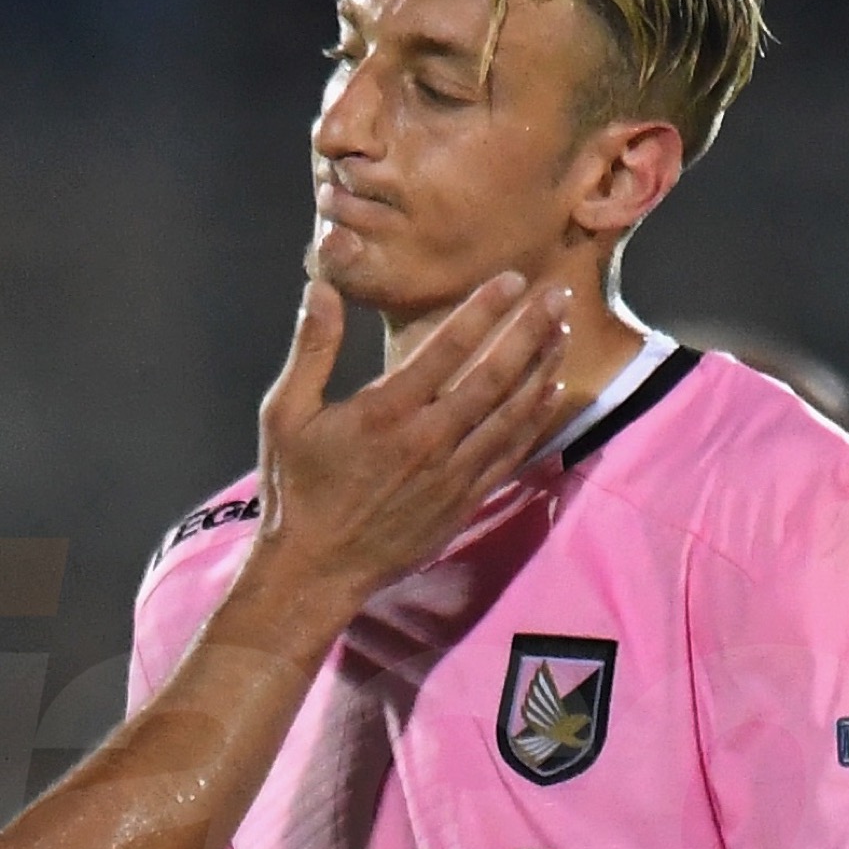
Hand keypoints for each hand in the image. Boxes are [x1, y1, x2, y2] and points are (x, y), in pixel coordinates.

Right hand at [246, 274, 573, 615]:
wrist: (315, 568)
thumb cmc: (296, 488)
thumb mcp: (285, 414)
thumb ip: (311, 349)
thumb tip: (323, 288)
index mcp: (385, 411)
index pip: (447, 347)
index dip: (484, 309)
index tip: (513, 280)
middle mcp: (428, 439)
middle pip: (494, 376)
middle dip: (530, 331)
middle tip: (560, 296)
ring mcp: (452, 473)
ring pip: (512, 413)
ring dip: (542, 369)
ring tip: (563, 333)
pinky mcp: (464, 501)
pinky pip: (510, 454)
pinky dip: (535, 421)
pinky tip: (551, 393)